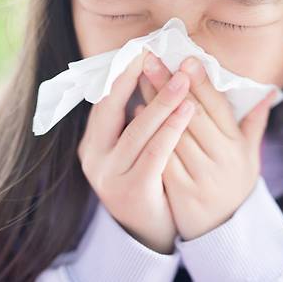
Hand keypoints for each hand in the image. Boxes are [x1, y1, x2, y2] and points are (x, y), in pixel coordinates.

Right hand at [77, 50, 195, 253]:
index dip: (121, 74)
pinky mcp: (132, 191)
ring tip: (183, 79)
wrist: (150, 233)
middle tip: (155, 54)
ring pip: (137, 130)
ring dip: (161, 101)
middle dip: (134, 79)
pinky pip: (154, 153)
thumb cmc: (147, 181)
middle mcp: (94, 158)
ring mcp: (110, 176)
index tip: (141, 49)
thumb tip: (154, 78)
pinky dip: (170, 129)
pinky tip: (188, 110)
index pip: (104, 101)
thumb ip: (137, 119)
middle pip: (112, 110)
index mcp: (93, 143)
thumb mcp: (135, 149)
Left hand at [136, 53, 275, 239]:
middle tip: (153, 60)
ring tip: (140, 79)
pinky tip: (135, 114)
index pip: (218, 107)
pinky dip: (149, 133)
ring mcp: (202, 176)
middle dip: (171, 84)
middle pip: (193, 115)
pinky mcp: (181, 191)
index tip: (186, 58)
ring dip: (155, 104)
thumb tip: (269, 91)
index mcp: (237, 146)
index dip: (201, 82)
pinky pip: (162, 156)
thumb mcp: (250, 155)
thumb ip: (254, 122)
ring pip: (175, 133)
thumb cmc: (233, 185)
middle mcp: (222, 159)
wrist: (222, 232)